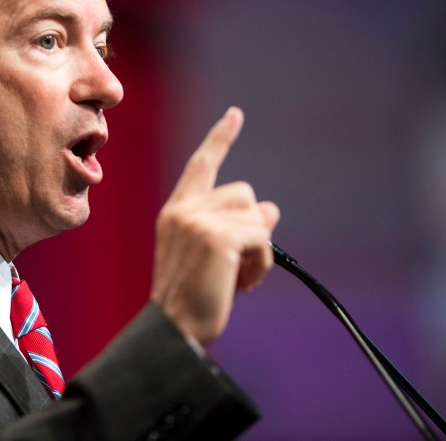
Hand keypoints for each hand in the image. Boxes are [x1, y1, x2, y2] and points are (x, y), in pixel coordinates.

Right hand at [150, 107, 279, 346]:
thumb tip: (271, 208)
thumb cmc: (193, 300)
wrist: (174, 330)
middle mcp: (183, 209)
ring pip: (256, 215)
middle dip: (253, 228)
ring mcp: (197, 220)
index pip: (201, 165)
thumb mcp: (216, 257)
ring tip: (241, 278)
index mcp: (175, 212)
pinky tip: (245, 284)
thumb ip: (237, 229)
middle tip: (241, 267)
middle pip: (244, 194)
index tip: (236, 115)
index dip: (220, 139)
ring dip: (259, 249)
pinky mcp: (215, 236)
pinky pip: (261, 237)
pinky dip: (262, 263)